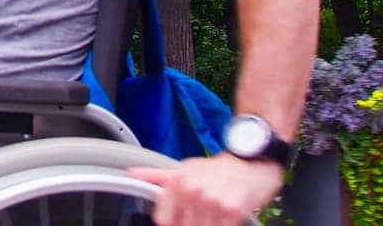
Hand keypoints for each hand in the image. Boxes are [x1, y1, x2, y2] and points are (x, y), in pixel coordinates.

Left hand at [128, 154, 282, 225]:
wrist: (251, 163)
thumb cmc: (215, 169)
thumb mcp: (183, 168)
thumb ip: (156, 176)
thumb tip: (131, 173)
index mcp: (177, 182)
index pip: (163, 220)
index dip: (172, 224)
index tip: (179, 220)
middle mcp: (192, 191)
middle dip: (191, 225)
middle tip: (201, 215)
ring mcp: (212, 202)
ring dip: (207, 225)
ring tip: (212, 216)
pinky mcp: (232, 211)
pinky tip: (224, 218)